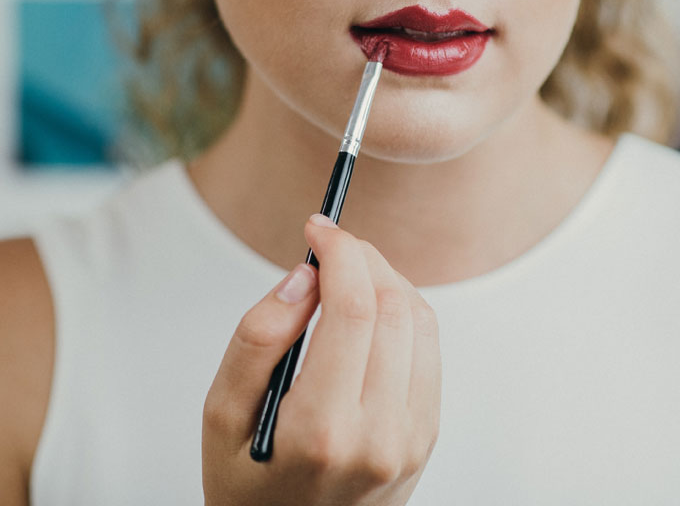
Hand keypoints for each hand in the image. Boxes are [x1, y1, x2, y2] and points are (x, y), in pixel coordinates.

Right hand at [202, 215, 440, 504]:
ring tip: (346, 277)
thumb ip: (258, 337)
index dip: (339, 252)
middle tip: (329, 247)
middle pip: (391, 306)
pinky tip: (370, 312)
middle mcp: (378, 436)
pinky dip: (402, 311)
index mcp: (322, 430)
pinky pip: (428, 347)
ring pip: (418, 319)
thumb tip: (305, 276)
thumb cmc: (249, 482)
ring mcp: (411, 438)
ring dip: (385, 280)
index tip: (319, 229)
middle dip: (361, 258)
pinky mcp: (425, 434)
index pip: (352, 309)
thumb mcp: (221, 414)